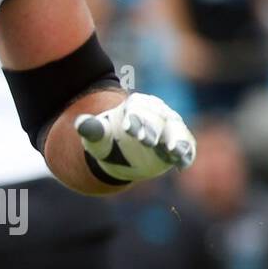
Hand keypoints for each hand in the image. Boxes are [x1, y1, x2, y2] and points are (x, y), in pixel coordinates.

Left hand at [74, 92, 194, 182]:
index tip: (128, 129)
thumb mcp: (98, 136)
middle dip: (152, 129)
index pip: (137, 109)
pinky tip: (182, 163)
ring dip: (177, 140)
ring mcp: (170, 126)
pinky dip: (187, 153)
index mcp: (135, 105)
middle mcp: (156, 112)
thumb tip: (81, 124)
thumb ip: (93, 130)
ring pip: (177, 130)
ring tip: (174, 152)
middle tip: (147, 141)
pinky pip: (186, 145)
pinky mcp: (179, 141)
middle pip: (157, 118)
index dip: (133, 119)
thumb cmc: (109, 139)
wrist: (123, 154)